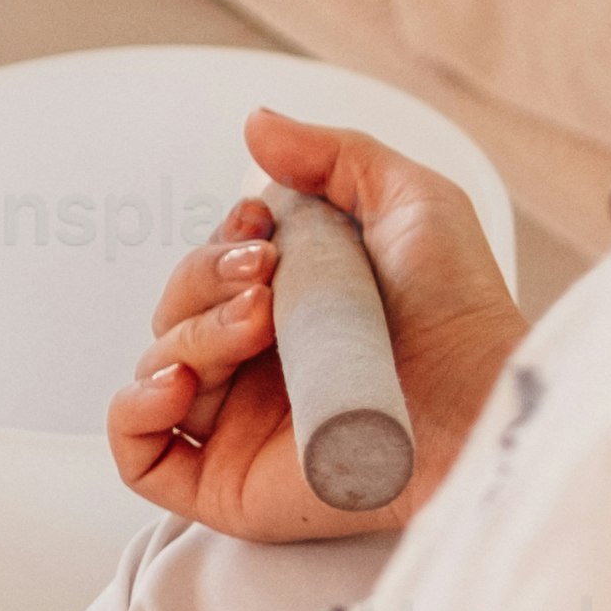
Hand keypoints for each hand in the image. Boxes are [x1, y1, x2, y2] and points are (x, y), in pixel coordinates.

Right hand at [108, 108, 519, 541]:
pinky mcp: (224, 486)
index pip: (210, 271)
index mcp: (291, 309)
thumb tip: (256, 124)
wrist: (475, 399)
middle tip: (269, 280)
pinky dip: (134, 411)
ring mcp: (236, 428)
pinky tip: (178, 382)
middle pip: (174, 312)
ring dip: (193, 333)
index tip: (265, 231)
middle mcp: (257, 368)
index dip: (221, 243)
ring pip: (158, 366)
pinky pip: (137, 455)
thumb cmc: (460, 310)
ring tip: (259, 326)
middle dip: (206, 280)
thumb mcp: (409, 199)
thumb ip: (332, 154)